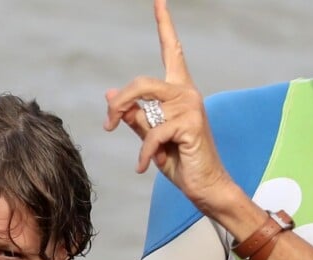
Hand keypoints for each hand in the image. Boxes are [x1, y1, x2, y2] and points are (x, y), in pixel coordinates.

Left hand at [104, 0, 232, 215]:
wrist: (204, 187)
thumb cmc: (180, 162)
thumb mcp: (151, 138)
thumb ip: (135, 116)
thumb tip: (111, 94)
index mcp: (178, 92)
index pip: (172, 51)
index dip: (165, 25)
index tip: (158, 0)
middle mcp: (187, 93)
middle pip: (142, 82)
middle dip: (119, 102)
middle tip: (108, 124)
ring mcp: (191, 106)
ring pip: (145, 104)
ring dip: (130, 126)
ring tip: (135, 151)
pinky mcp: (191, 123)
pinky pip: (153, 133)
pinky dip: (144, 152)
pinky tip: (143, 167)